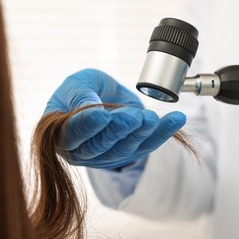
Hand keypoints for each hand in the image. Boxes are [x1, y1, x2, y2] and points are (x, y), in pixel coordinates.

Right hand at [45, 69, 185, 168]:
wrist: (102, 96)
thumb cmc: (84, 90)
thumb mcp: (77, 84)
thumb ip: (79, 95)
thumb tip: (88, 107)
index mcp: (62, 134)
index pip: (73, 133)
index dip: (87, 125)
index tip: (101, 114)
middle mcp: (84, 150)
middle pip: (101, 145)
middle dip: (119, 130)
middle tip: (133, 116)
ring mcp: (107, 155)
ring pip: (126, 148)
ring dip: (141, 133)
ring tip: (152, 118)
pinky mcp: (130, 152)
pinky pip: (148, 144)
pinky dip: (164, 132)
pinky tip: (176, 120)